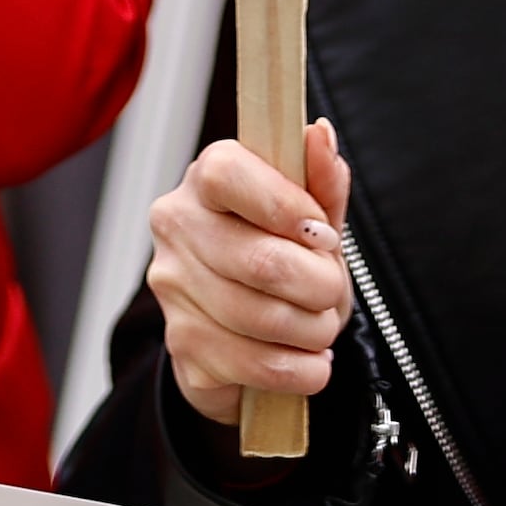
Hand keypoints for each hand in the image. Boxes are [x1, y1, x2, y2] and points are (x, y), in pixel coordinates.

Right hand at [146, 120, 350, 426]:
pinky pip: (255, 365)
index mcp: (205, 180)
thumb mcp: (312, 217)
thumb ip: (320, 182)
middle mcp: (177, 229)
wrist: (247, 334)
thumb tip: (320, 135)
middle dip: (319, 285)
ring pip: (262, 318)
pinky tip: (309, 362)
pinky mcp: (182, 348)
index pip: (228, 175)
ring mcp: (173, 291)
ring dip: (314, 330)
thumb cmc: (282, 258)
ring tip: (321, 327)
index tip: (324, 235)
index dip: (286, 206)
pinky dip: (300, 371)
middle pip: (259, 260)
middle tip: (332, 292)